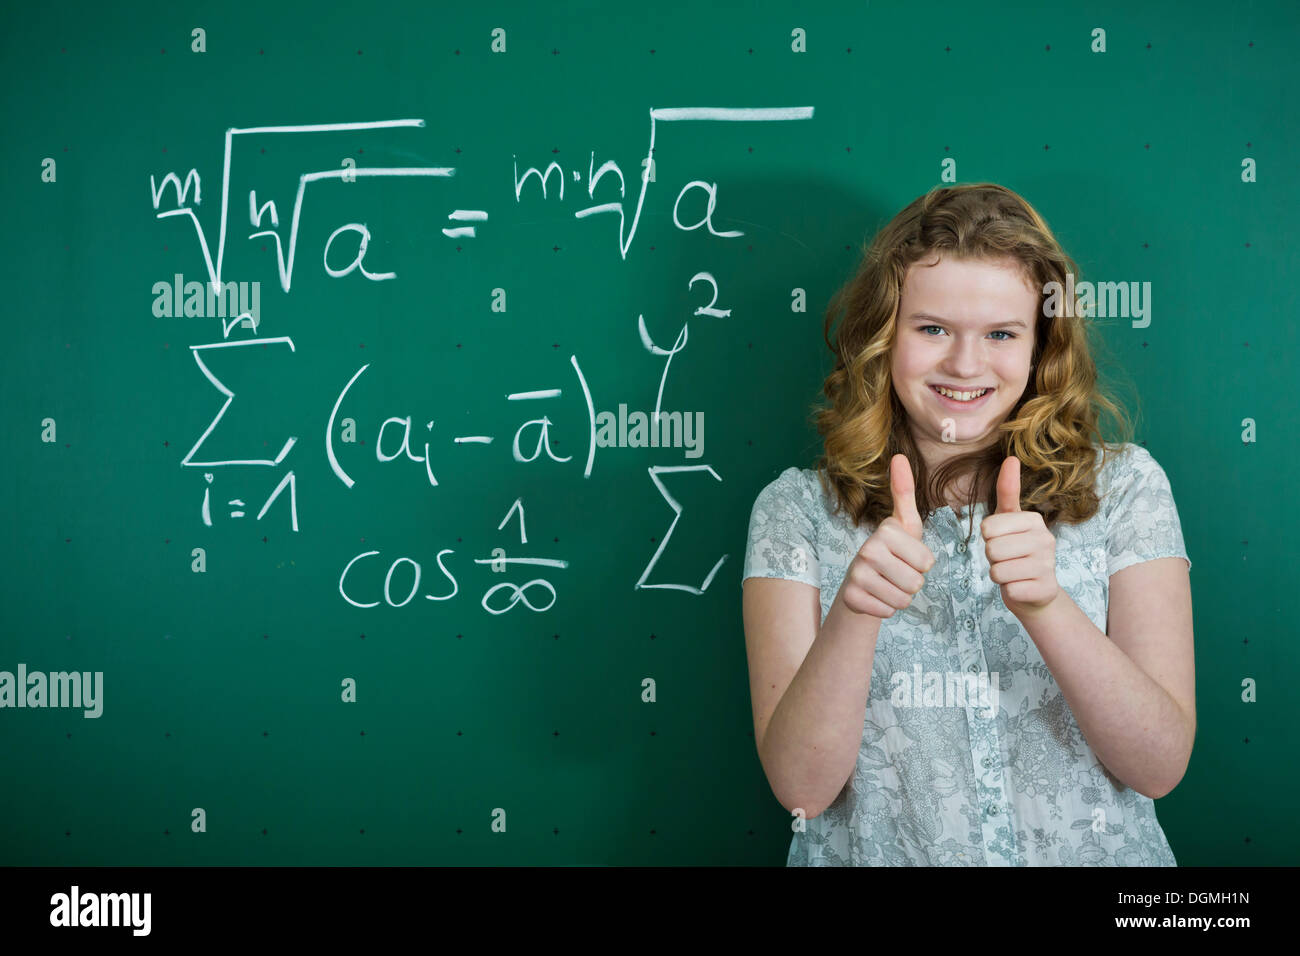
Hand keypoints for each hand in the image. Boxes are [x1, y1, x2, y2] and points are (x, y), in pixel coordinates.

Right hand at [837, 454, 936, 618]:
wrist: (860, 583)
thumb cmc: (891, 552)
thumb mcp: (904, 524)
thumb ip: (904, 491)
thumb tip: (898, 455)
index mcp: (885, 531)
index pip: (927, 562)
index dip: (922, 564)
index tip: (906, 557)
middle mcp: (867, 550)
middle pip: (916, 582)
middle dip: (912, 583)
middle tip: (896, 573)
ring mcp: (857, 574)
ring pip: (903, 599)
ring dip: (900, 597)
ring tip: (887, 585)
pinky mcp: (851, 597)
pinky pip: (888, 612)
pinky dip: (886, 609)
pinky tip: (876, 597)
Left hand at [980, 456, 1060, 617]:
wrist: (1035, 592)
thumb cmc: (1016, 551)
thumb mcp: (1009, 520)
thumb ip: (1007, 491)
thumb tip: (1012, 457)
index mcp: (1034, 520)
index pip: (988, 528)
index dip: (988, 539)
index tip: (1004, 541)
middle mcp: (1046, 540)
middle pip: (991, 550)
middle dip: (992, 558)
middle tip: (1008, 559)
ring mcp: (1048, 566)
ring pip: (997, 571)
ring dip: (999, 575)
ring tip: (1014, 572)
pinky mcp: (1045, 590)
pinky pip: (1008, 590)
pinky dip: (1009, 591)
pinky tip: (1022, 586)